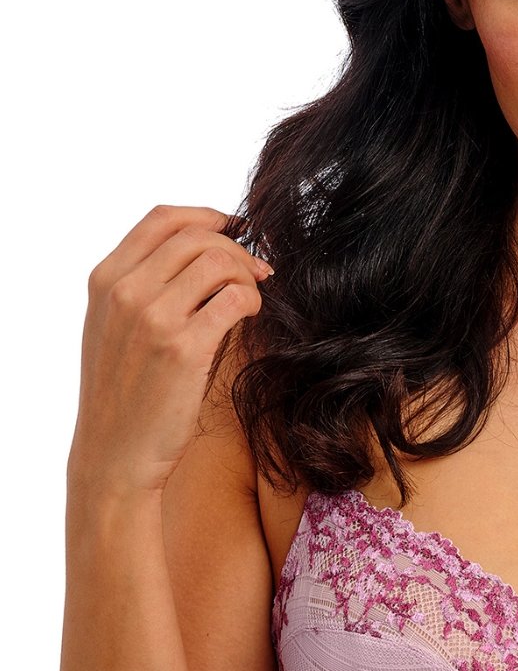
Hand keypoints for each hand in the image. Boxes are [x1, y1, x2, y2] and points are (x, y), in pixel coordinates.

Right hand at [68, 204, 272, 496]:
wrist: (114, 454)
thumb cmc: (125, 394)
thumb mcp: (115, 328)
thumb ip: (144, 286)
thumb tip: (207, 250)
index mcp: (105, 280)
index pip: (163, 219)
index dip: (209, 215)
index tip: (237, 228)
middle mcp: (125, 291)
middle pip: (198, 235)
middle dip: (238, 248)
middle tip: (258, 272)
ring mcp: (152, 318)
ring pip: (220, 261)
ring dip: (247, 275)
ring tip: (251, 299)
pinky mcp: (183, 348)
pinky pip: (235, 299)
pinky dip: (252, 301)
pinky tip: (249, 318)